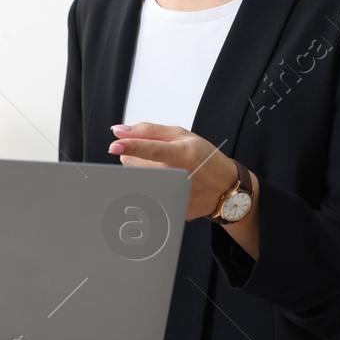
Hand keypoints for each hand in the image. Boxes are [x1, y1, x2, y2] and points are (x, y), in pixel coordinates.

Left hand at [108, 122, 239, 222]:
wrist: (224, 187)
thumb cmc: (204, 157)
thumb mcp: (181, 135)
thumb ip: (148, 130)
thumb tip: (119, 131)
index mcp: (183, 154)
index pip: (152, 149)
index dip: (131, 146)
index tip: (114, 146)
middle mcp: (179, 176)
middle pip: (135, 165)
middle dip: (134, 157)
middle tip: (151, 156)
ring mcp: (175, 195)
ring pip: (136, 180)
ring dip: (140, 173)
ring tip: (160, 170)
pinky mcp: (172, 209)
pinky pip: (145, 195)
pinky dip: (148, 187)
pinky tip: (164, 184)